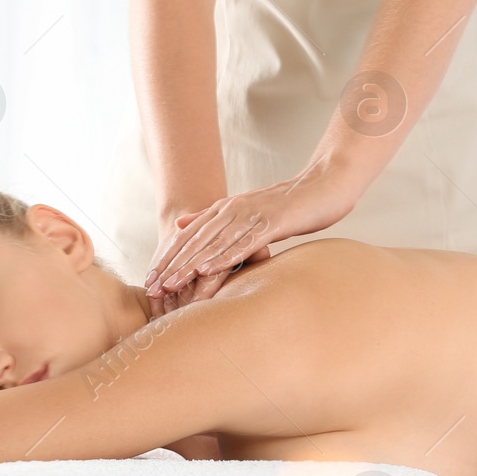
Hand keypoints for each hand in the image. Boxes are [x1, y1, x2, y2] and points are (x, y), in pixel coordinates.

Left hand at [146, 164, 357, 297]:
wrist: (326, 186)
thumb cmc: (290, 205)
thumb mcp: (247, 211)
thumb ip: (214, 218)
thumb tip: (180, 225)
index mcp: (226, 209)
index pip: (189, 237)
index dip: (168, 259)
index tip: (150, 281)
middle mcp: (233, 211)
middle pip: (195, 242)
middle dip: (171, 267)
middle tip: (152, 289)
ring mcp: (251, 216)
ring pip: (214, 244)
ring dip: (190, 266)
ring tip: (170, 286)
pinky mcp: (271, 222)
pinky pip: (243, 243)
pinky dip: (225, 257)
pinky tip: (209, 271)